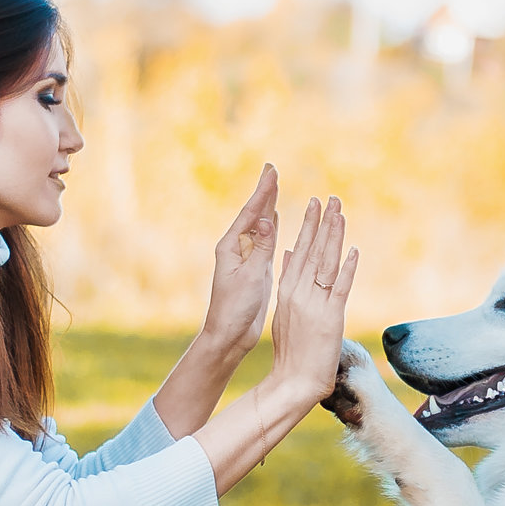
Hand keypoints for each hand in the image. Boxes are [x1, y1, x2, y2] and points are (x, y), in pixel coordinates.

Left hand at [201, 164, 279, 355]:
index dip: (263, 192)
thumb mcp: (250, 277)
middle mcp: (237, 249)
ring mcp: (245, 258)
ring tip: (274, 187)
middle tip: (272, 170)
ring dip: (268, 205)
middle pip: (253, 214)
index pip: (250, 213)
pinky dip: (270, 225)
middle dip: (264, 192)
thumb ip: (260, 248)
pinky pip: (264, 240)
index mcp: (231, 247)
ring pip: (259, 225)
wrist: (230, 334)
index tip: (272, 172)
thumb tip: (265, 218)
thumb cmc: (235, 308)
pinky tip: (273, 217)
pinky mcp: (254, 268)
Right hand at [269, 195, 359, 407]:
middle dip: (322, 223)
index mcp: (287, 290)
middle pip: (313, 252)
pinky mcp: (330, 318)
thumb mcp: (284, 311)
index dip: (308, 226)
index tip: (314, 204)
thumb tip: (290, 253)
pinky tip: (353, 251)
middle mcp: (299, 293)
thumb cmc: (292, 349)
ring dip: (334, 238)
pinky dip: (347, 269)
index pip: (299, 251)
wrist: (294, 379)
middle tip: (331, 198)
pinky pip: (340, 288)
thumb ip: (288, 280)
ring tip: (340, 214)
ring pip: (325, 264)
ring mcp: (314, 304)